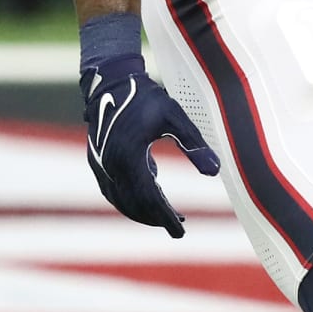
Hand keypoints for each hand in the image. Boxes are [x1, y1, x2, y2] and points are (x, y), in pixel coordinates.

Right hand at [81, 54, 219, 235]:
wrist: (111, 82)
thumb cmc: (145, 97)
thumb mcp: (175, 116)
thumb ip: (194, 144)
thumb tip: (215, 171)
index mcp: (129, 156)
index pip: (149, 198)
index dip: (164, 217)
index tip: (180, 230)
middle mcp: (111, 165)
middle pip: (133, 204)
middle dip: (155, 218)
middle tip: (176, 226)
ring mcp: (100, 165)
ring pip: (121, 200)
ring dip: (142, 211)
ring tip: (165, 214)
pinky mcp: (97, 161)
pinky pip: (113, 190)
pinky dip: (130, 198)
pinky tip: (151, 192)